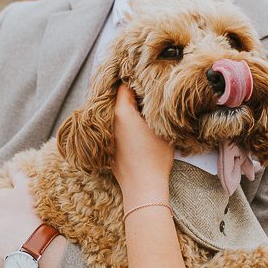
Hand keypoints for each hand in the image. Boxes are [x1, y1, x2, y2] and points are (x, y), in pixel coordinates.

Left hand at [111, 85, 174, 203]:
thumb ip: (154, 107)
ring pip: (115, 113)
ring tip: (143, 110)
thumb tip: (152, 95)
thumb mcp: (160, 126)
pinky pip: (114, 127)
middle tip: (146, 93)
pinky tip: (136, 129)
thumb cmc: (155, 157)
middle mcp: (109, 120)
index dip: (135, 80)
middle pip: (118, 99)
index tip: (146, 80)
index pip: (124, 86)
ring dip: (126, 110)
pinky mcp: (107, 145)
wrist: (143, 187)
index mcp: (121, 111)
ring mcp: (106, 133)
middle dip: (130, 95)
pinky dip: (122, 124)